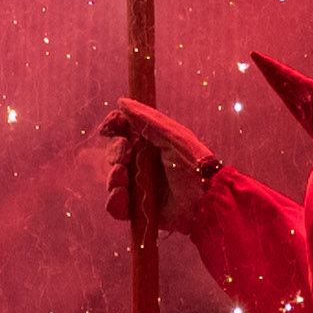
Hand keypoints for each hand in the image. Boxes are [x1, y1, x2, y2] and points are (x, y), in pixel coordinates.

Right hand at [101, 99, 216, 234]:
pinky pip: (115, 206)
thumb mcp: (172, 137)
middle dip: (115, 153)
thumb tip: (122, 102)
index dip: (112, 127)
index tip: (108, 128)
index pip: (122, 131)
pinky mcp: (137, 210)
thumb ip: (147, 120)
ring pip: (112, 180)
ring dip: (113, 177)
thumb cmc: (192, 164)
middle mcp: (142, 164)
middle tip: (125, 156)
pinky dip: (115, 201)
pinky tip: (122, 196)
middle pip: (114, 154)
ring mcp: (138, 187)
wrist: (204, 199)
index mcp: (150, 143)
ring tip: (124, 178)